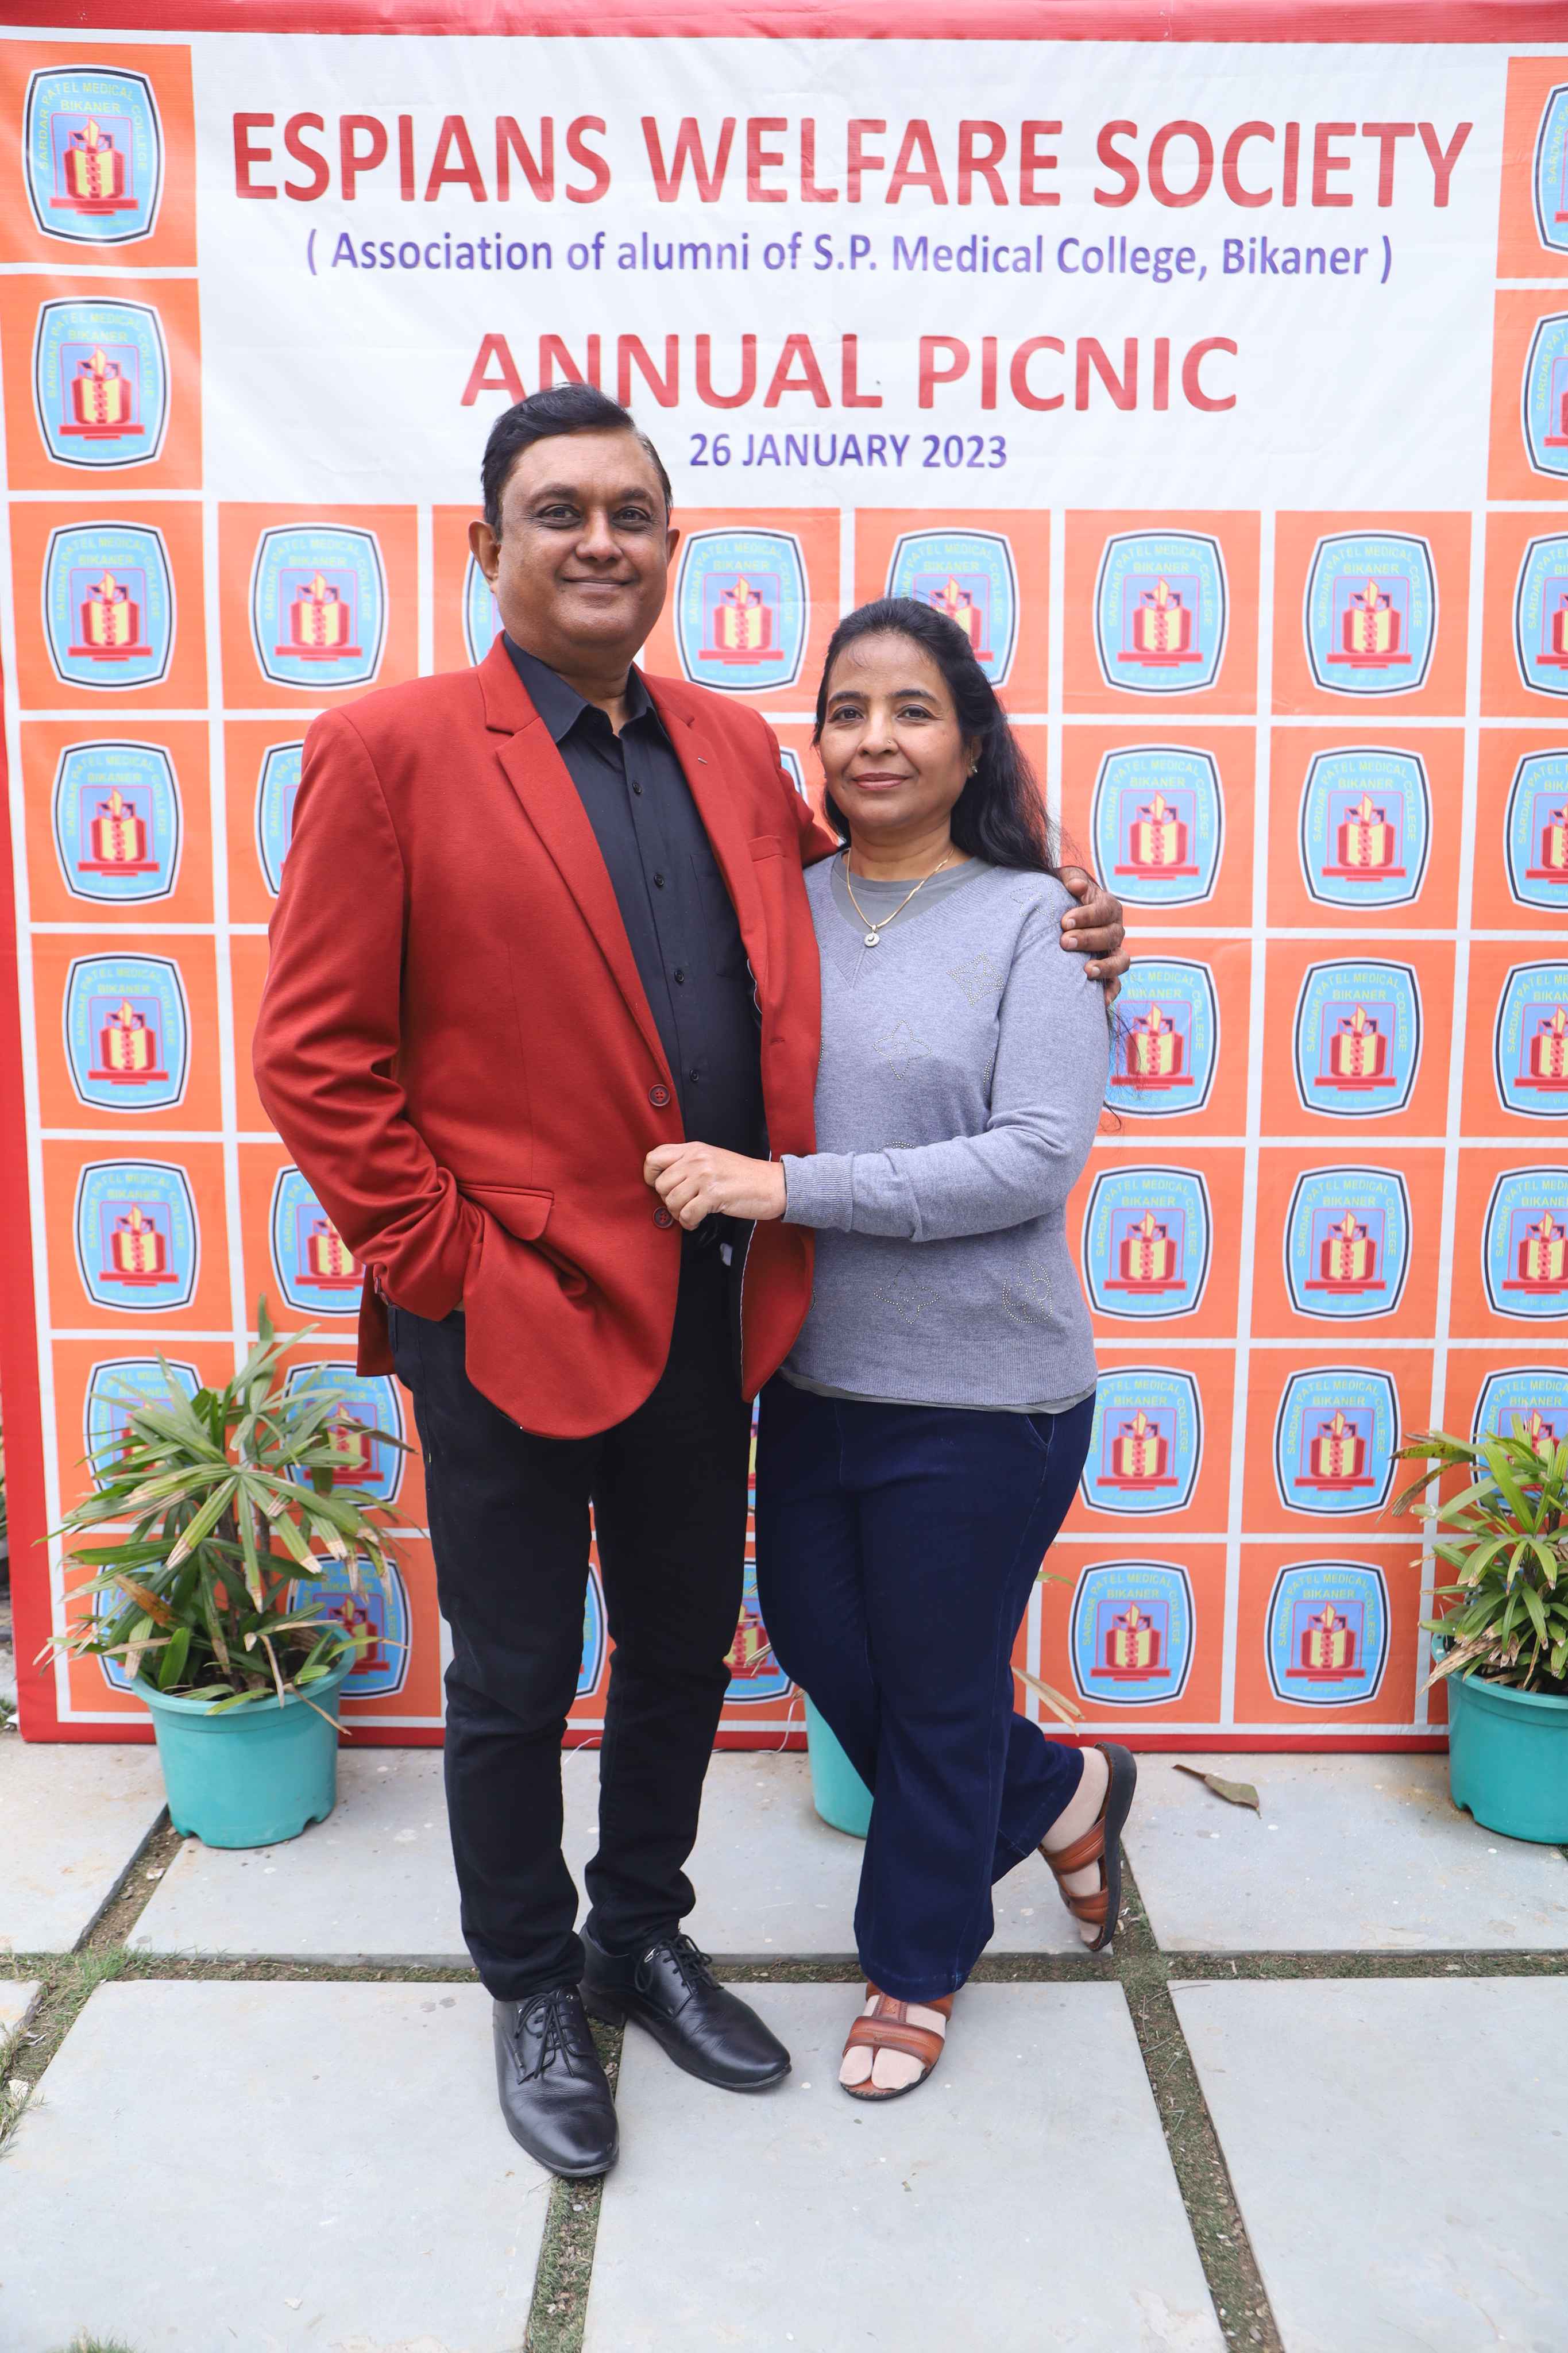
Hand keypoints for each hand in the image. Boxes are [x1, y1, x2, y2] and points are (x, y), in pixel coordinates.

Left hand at [644, 1142, 786, 1228]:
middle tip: (683, 1205)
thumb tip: (663, 1181)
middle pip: (660, 1184)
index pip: (654, 1157)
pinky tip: (698, 1221)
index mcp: (694, 1149)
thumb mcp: (713, 1159)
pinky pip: (686, 1214)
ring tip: (692, 1213)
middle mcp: (697, 1159)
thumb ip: (688, 1164)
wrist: (773, 1184)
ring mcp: (705, 1176)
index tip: (661, 1187)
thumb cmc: (743, 1176)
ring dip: (679, 1214)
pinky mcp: (713, 1195)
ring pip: (671, 1201)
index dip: (651, 1176)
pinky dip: (689, 1223)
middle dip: (668, 1200)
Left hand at [1057, 866, 1128, 999]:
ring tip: (1086, 971)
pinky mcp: (1108, 973)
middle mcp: (1115, 930)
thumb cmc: (1061, 895)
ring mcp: (1113, 952)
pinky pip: (1116, 984)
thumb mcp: (1064, 881)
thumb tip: (1075, 887)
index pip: (1104, 910)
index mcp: (1108, 907)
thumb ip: (1071, 879)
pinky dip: (1110, 992)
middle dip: (1088, 939)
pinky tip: (1099, 1001)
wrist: (1056, 916)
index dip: (1087, 916)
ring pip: (1121, 960)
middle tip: (1064, 942)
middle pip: (1111, 935)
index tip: (1065, 921)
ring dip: (1106, 966)